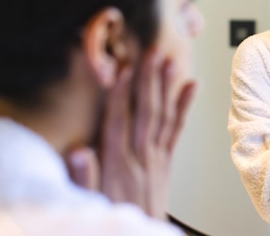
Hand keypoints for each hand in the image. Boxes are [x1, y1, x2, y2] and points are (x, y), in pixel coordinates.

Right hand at [66, 49, 196, 219]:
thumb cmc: (114, 217)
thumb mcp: (90, 201)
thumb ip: (83, 177)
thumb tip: (78, 150)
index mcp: (118, 164)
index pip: (118, 122)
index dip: (120, 94)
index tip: (122, 69)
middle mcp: (141, 156)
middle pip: (145, 112)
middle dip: (148, 81)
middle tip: (152, 52)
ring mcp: (157, 156)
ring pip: (163, 116)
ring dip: (167, 87)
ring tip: (172, 61)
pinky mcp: (167, 159)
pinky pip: (177, 129)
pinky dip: (185, 107)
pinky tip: (191, 86)